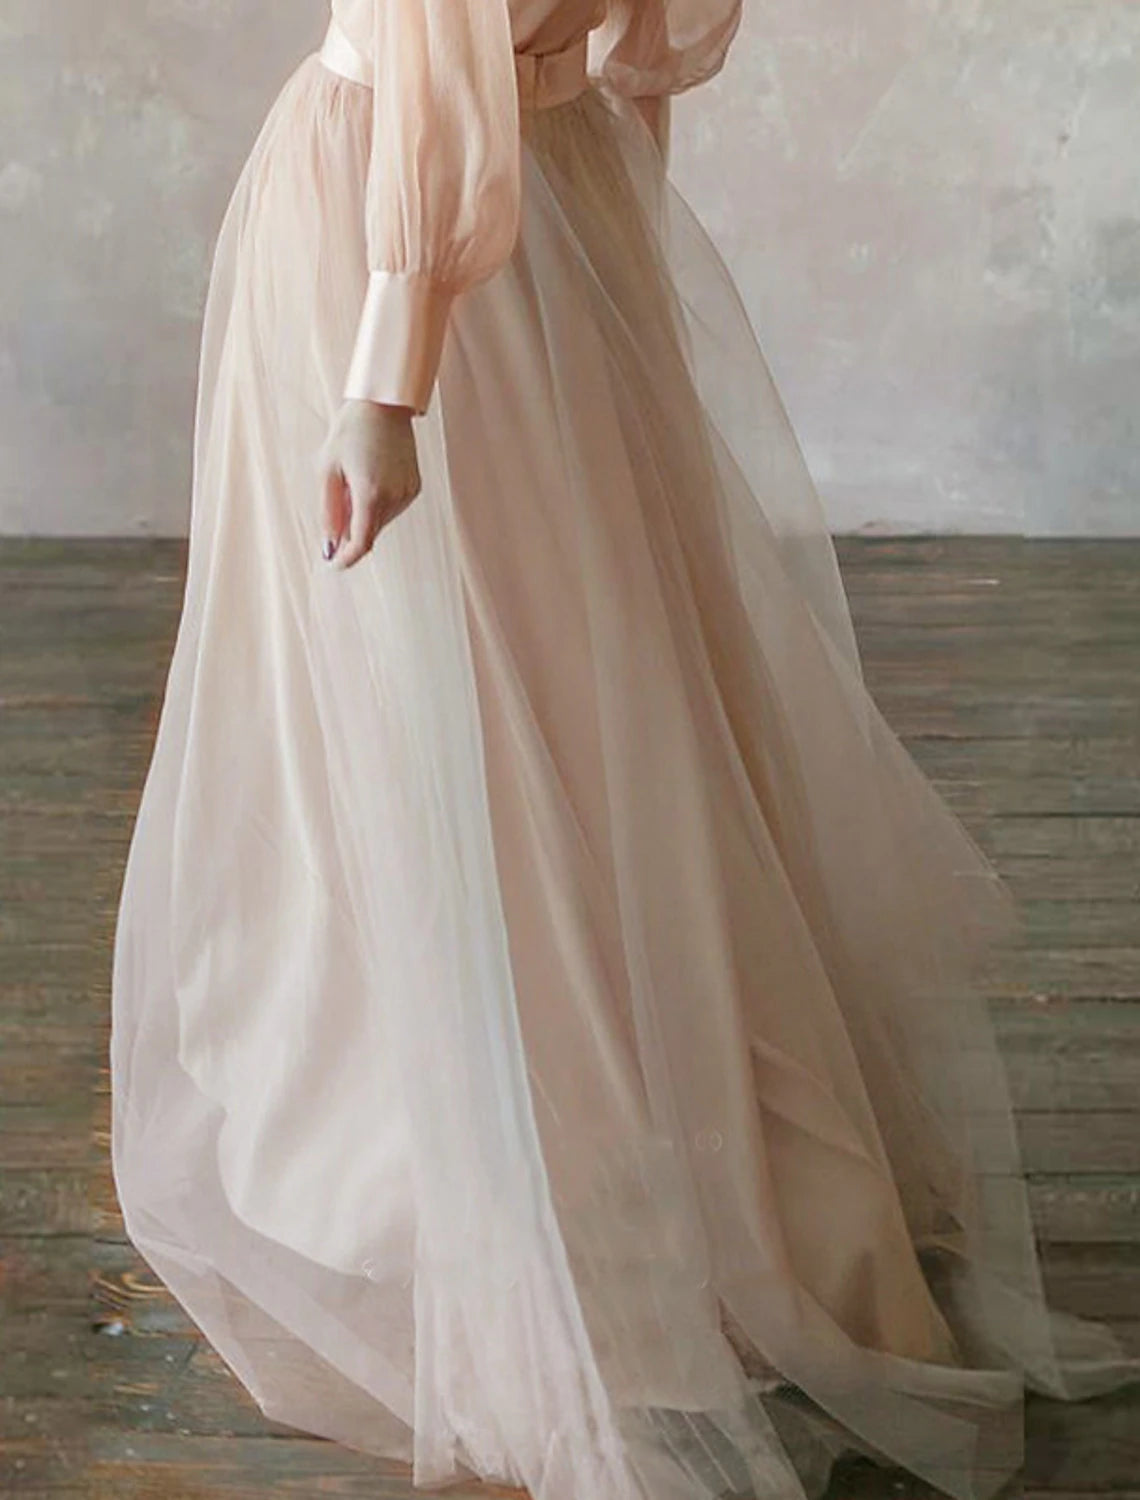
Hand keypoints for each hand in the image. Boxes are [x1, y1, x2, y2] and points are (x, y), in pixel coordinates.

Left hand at [318, 399, 421, 569]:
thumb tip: (329, 546)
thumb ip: (329, 513)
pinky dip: (378, 506)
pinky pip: (393, 508)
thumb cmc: (349, 432)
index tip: (333, 564)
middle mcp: (394, 497)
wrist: (382, 405)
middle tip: (336, 509)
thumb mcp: (327, 471)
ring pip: (381, 522)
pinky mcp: (414, 486)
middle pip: (370, 534)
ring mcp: (407, 492)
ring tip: (353, 484)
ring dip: (364, 516)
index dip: (346, 559)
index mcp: (370, 493)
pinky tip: (369, 479)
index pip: (361, 544)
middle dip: (351, 533)